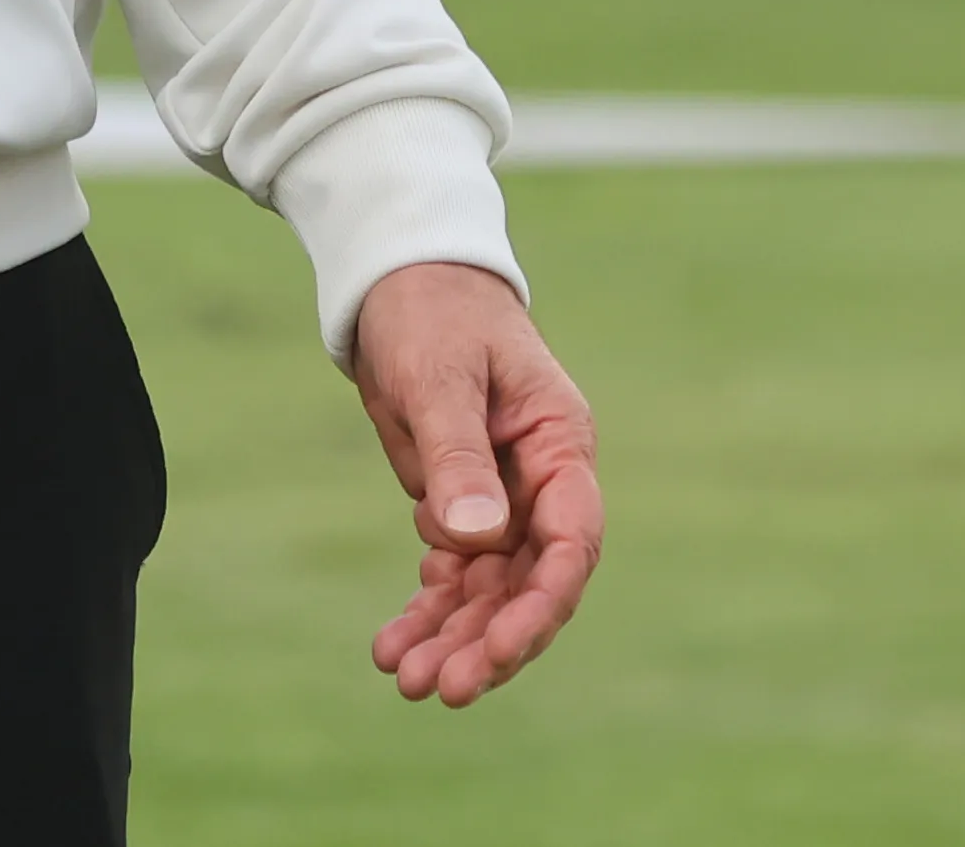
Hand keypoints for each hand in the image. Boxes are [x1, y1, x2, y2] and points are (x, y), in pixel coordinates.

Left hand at [348, 260, 602, 707]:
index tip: (497, 651)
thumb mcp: (439, 377)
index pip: (571, 544)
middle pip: (529, 581)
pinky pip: (453, 568)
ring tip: (401, 677)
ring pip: (487, 586)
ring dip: (451, 634)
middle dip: (488, 639)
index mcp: (559, 444)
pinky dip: (427, 605)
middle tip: (438, 688)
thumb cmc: (430, 311)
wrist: (396, 277)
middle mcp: (540, 480)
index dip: (540, 605)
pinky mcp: (461, 499)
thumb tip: (479, 539)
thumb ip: (459, 455)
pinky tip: (393, 640)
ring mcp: (503, 495)